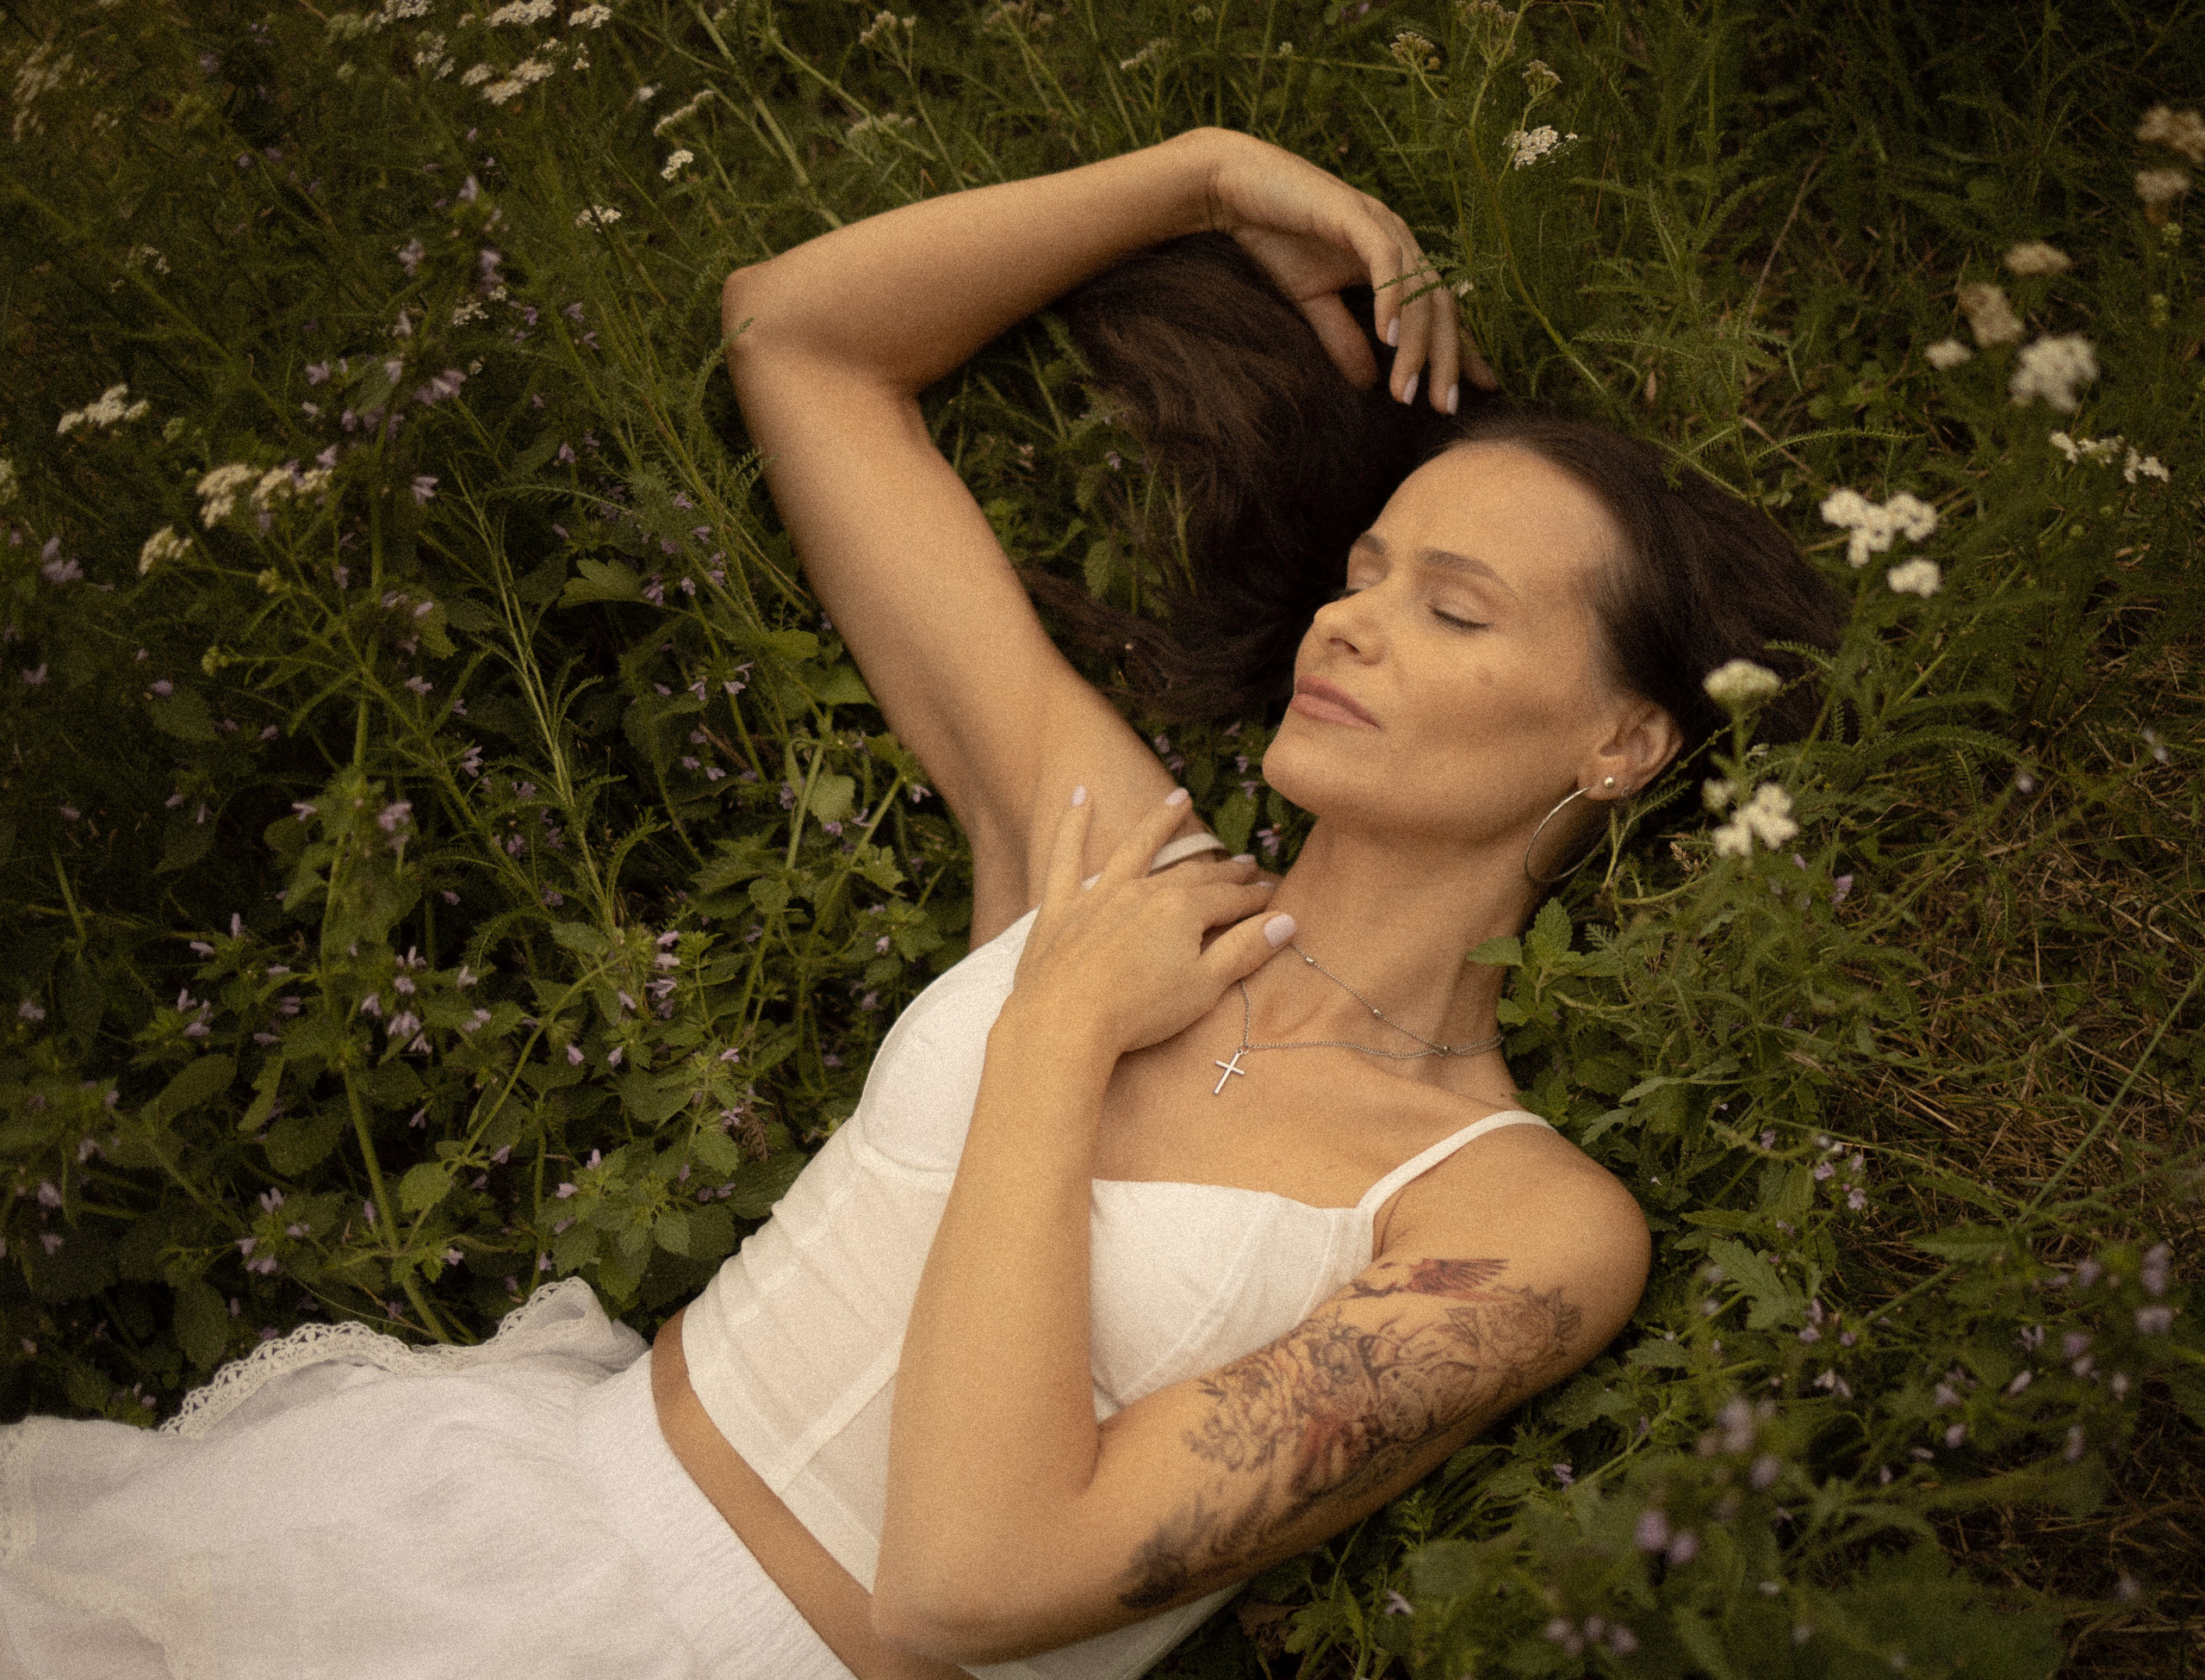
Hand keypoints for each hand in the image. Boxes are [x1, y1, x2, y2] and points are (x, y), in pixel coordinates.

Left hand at [1009, 787, 1290, 1056]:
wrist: (1063, 1022)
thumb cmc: (1139, 1011)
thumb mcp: (1204, 986)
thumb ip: (1244, 950)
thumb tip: (1285, 921)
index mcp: (1183, 910)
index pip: (1230, 899)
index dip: (1254, 898)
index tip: (1273, 895)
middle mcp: (1145, 891)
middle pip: (1193, 875)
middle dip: (1223, 869)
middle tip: (1246, 862)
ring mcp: (1101, 895)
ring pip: (1136, 848)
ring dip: (1159, 822)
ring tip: (1178, 798)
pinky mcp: (1062, 907)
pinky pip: (1067, 856)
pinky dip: (1072, 825)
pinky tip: (1079, 795)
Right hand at [1186, 128, 1497, 408]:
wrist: (1233, 187)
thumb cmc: (1274, 237)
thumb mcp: (1313, 301)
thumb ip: (1343, 338)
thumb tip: (1368, 383)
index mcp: (1395, 259)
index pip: (1439, 309)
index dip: (1461, 350)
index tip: (1479, 390)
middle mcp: (1399, 240)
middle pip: (1440, 305)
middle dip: (1447, 359)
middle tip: (1444, 407)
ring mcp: (1380, 224)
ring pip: (1418, 290)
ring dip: (1416, 344)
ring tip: (1407, 391)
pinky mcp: (1355, 215)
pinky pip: (1386, 261)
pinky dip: (1391, 300)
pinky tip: (1387, 339)